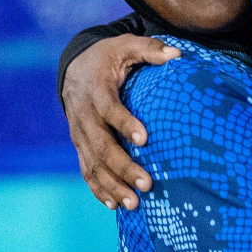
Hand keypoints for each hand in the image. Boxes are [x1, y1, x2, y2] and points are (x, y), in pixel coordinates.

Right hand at [63, 35, 180, 209]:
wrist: (74, 67)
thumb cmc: (107, 57)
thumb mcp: (125, 46)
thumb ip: (149, 49)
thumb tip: (177, 54)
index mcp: (96, 90)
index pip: (109, 109)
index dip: (125, 123)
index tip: (145, 139)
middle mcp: (83, 115)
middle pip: (100, 145)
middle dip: (122, 166)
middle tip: (147, 183)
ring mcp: (79, 134)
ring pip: (92, 164)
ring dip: (112, 185)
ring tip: (134, 203)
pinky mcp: (79, 146)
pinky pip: (86, 170)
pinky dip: (98, 189)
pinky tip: (114, 205)